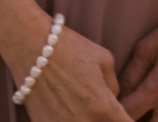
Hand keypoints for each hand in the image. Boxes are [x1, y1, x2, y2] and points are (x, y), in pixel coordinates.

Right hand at [4, 18, 130, 121]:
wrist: (28, 43)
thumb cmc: (69, 46)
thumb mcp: (105, 60)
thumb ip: (115, 87)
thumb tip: (114, 101)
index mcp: (104, 106)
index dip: (129, 120)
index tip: (123, 115)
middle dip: (106, 118)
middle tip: (99, 104)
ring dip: (88, 119)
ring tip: (80, 103)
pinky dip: (67, 119)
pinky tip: (65, 108)